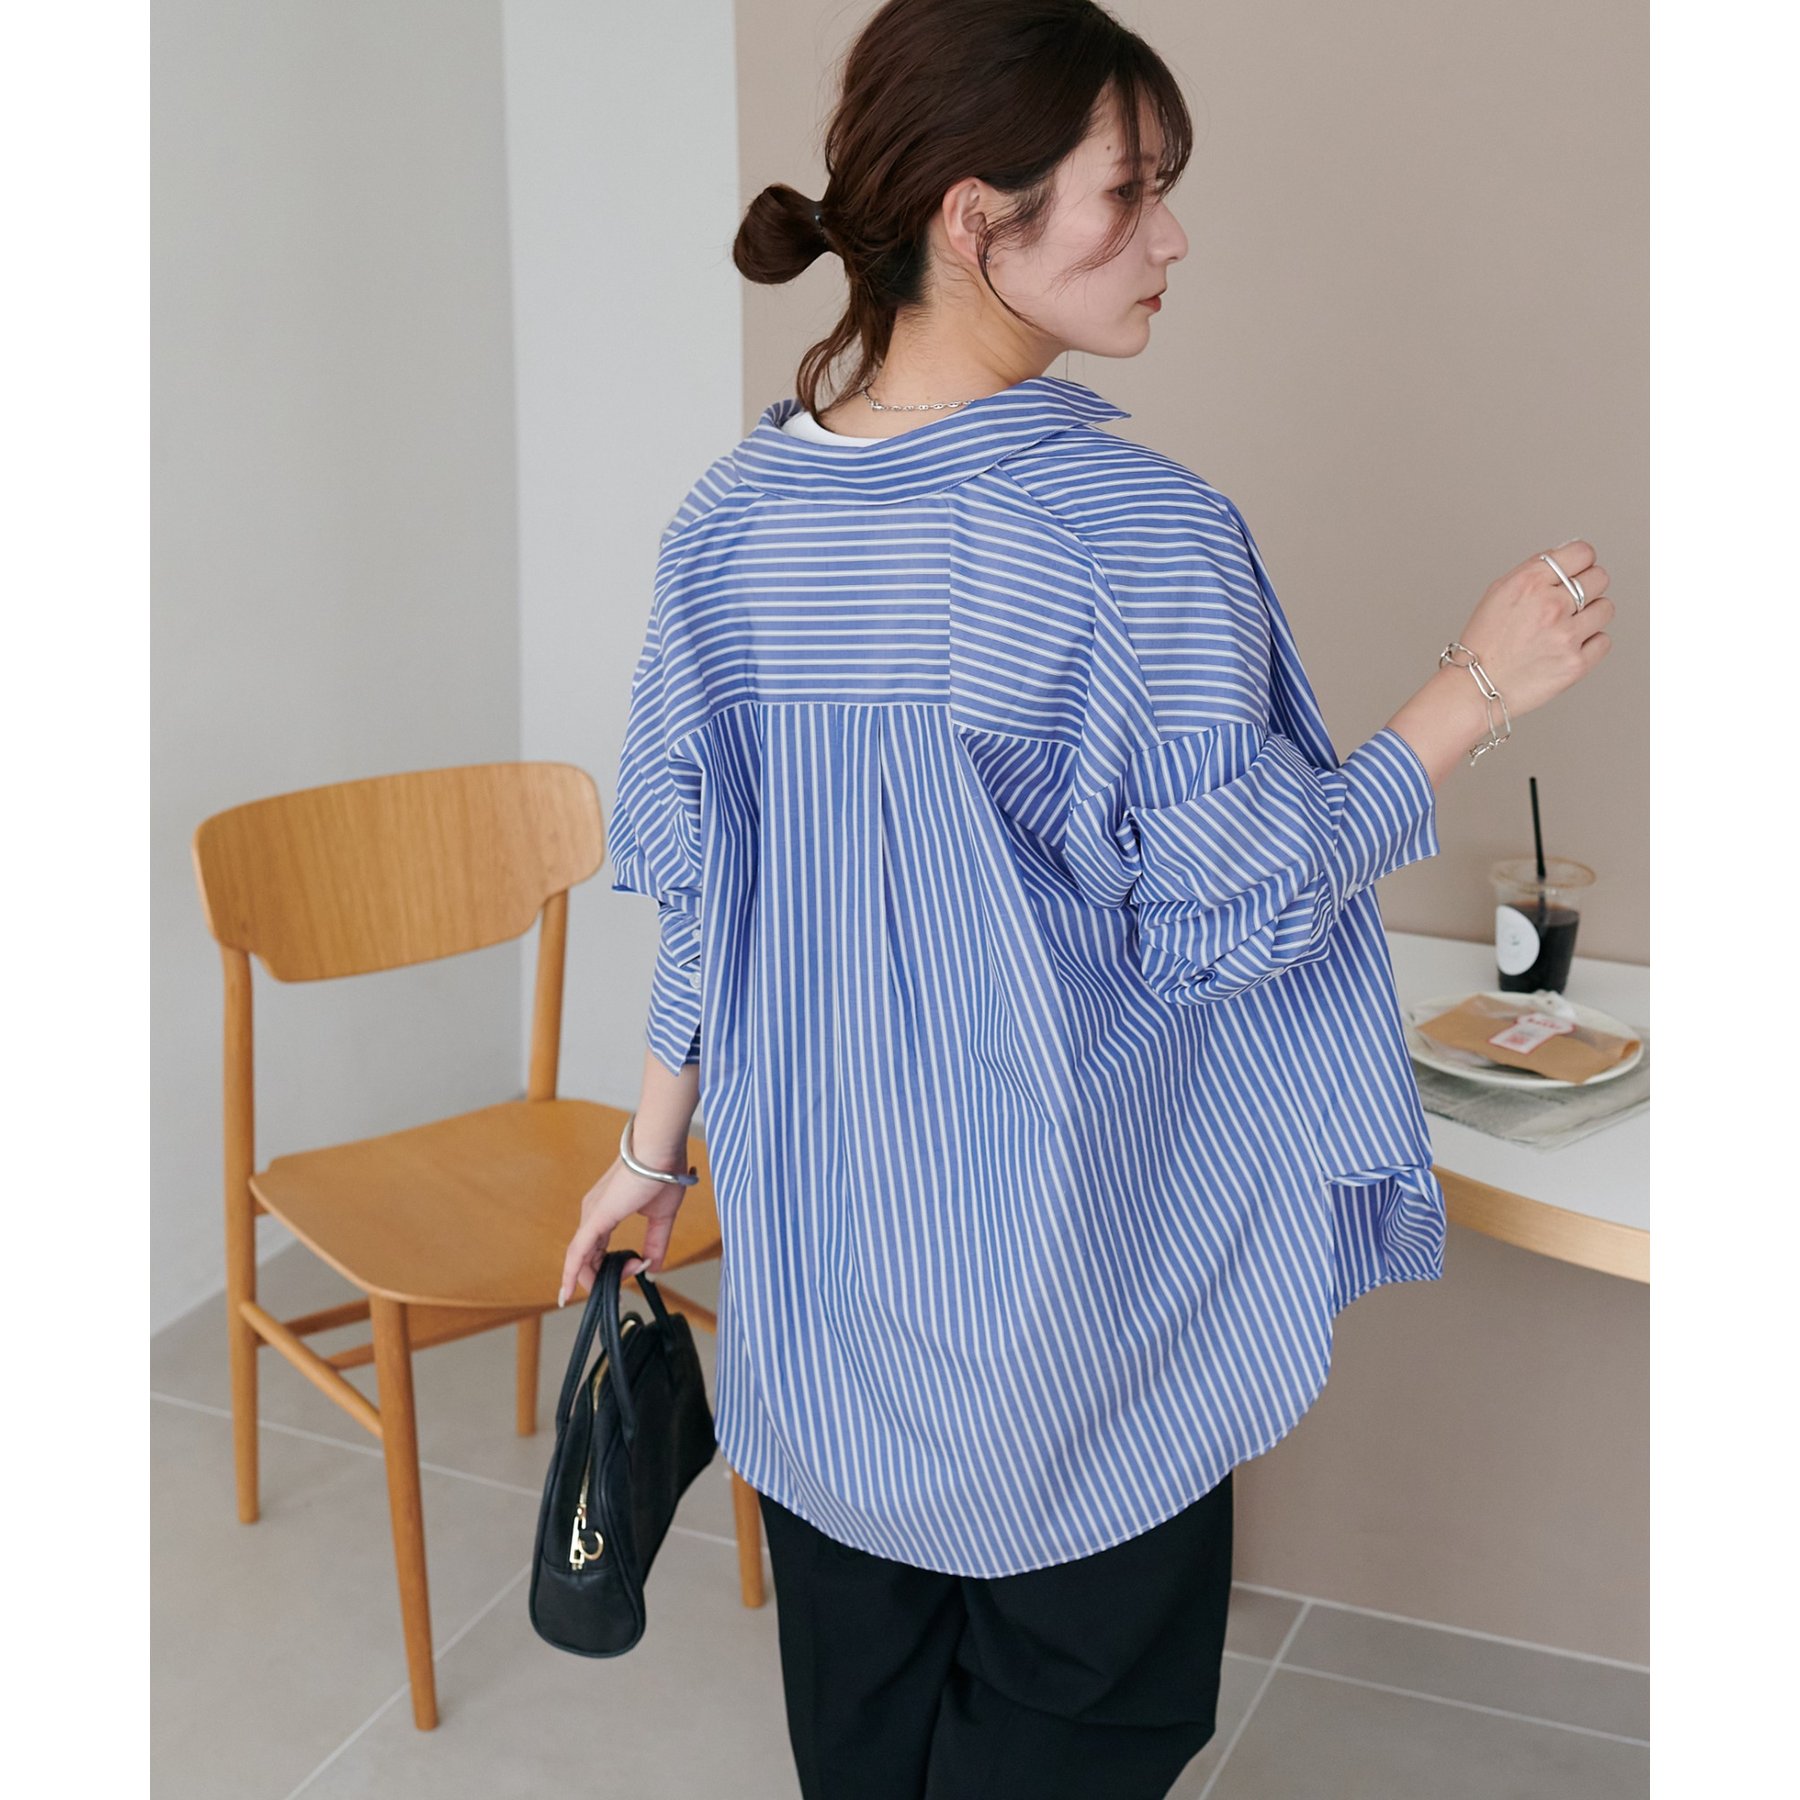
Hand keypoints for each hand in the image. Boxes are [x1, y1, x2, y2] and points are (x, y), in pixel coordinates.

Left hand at [556, 1154, 687, 1307]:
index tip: (640, 1266)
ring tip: (618, 1283)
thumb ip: (656, 1242)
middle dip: (606, 1275)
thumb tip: (653, 1266)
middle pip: (587, 1257)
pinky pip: (577, 1254)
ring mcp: (591, 1215)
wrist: (660, 1150)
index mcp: (607, 1210)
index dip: (615, 1266)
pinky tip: (567, 1292)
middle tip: (632, 1273)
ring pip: (580, 1259)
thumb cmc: (663, 1172)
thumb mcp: (662, 1216)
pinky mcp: (595, 1218)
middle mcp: (593, 1213)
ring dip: (597, 1278)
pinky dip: (571, 1275)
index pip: (598, 1248)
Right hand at [1456, 539, 1616, 718]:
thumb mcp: (1499, 593)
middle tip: (1571, 602)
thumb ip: (1535, 570)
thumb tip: (1568, 556)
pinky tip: (1567, 647)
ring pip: (1606, 608)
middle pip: (1599, 578)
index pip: (1583, 553)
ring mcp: (1565, 635)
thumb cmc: (1485, 642)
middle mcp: (1550, 606)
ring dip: (1590, 616)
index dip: (1581, 561)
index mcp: (1529, 583)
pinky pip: (1603, 641)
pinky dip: (1589, 644)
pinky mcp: (1576, 663)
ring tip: (1567, 627)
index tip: (1578, 570)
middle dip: (1587, 587)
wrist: (1476, 687)